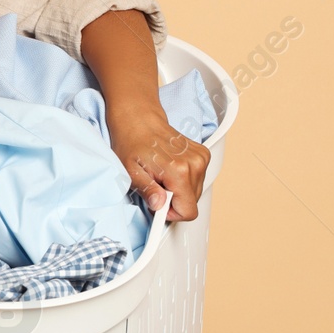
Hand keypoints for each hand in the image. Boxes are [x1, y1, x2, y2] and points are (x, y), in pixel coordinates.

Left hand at [106, 102, 208, 221]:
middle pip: (192, 202)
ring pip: (195, 192)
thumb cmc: (131, 142)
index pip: (189, 211)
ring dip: (178, 189)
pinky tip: (169, 167)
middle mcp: (194, 164)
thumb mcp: (131, 172)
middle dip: (173, 200)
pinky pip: (197, 180)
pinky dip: (184, 178)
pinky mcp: (202, 155)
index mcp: (179, 171)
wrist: (139, 119)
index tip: (159, 204)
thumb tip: (159, 205)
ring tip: (161, 174)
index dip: (172, 213)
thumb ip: (147, 191)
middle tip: (156, 185)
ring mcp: (200, 158)